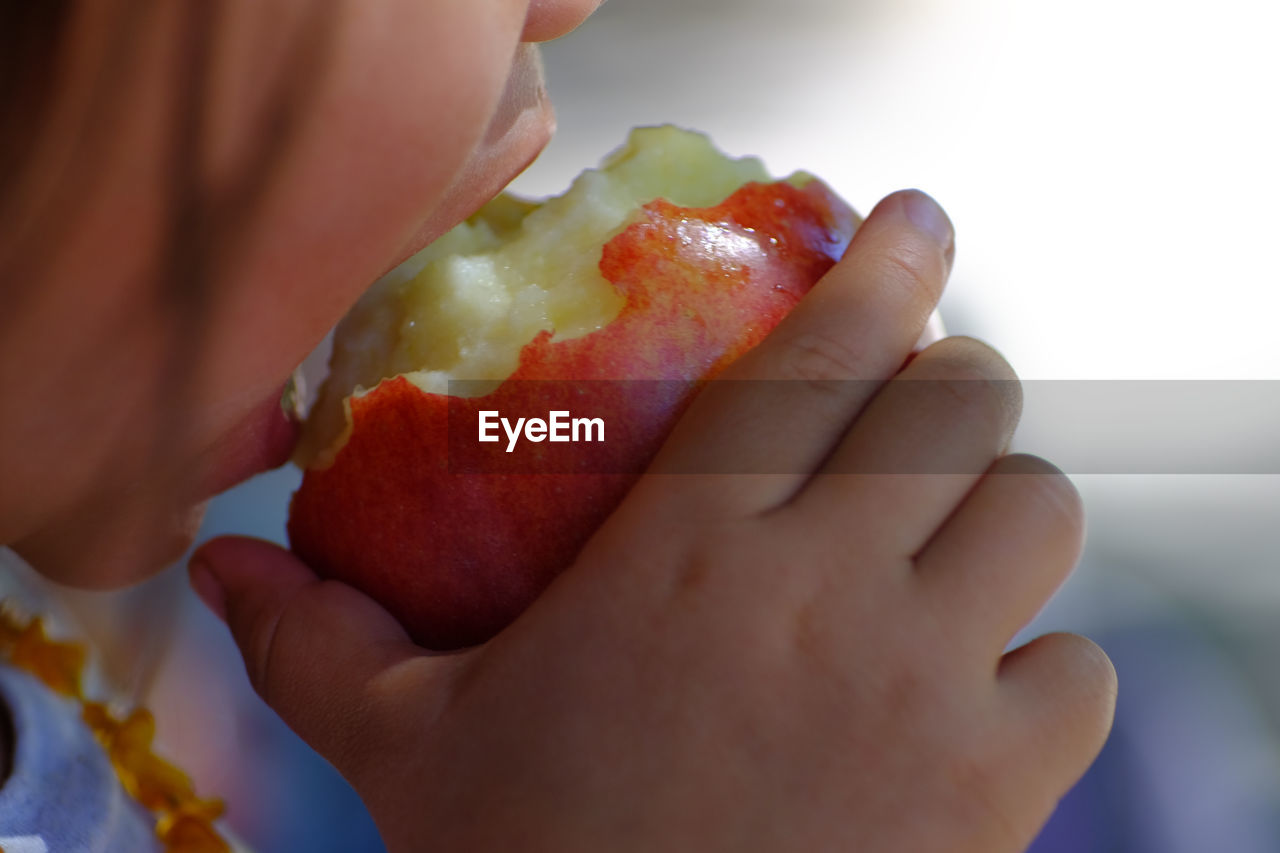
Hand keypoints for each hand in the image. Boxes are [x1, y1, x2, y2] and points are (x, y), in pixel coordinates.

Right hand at [191, 190, 1115, 851]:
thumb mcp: (409, 752)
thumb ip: (321, 644)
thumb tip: (217, 568)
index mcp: (689, 557)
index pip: (819, 359)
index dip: (886, 265)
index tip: (914, 215)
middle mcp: (829, 595)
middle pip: (965, 407)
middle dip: (962, 382)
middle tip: (926, 404)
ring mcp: (930, 688)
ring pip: (1041, 516)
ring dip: (1009, 510)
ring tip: (956, 541)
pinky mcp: (1002, 790)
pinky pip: (1077, 674)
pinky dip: (1044, 669)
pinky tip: (977, 700)